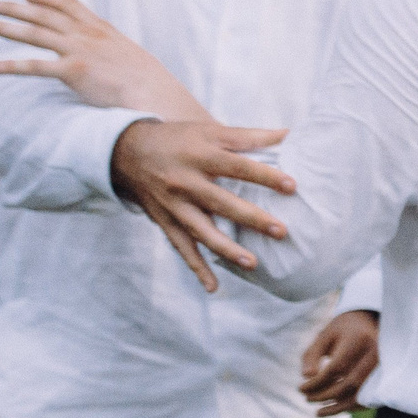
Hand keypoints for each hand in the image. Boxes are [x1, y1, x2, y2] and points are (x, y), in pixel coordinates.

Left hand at [0, 0, 207, 120]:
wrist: (155, 92)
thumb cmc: (147, 81)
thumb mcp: (131, 56)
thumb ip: (113, 51)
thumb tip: (110, 59)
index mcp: (101, 29)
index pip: (69, 5)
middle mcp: (86, 34)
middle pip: (43, 15)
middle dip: (15, 8)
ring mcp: (78, 50)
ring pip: (33, 34)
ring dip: (4, 27)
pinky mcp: (72, 71)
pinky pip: (34, 66)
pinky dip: (8, 66)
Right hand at [109, 119, 295, 294]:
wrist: (124, 151)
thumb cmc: (177, 139)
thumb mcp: (208, 130)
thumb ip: (248, 135)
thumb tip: (287, 134)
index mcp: (200, 155)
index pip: (237, 166)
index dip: (264, 176)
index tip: (292, 186)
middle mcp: (186, 182)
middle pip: (221, 202)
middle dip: (251, 218)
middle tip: (281, 231)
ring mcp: (174, 205)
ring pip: (201, 231)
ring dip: (226, 249)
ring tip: (252, 263)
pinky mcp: (165, 221)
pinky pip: (182, 247)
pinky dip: (196, 267)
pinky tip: (213, 286)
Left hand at [300, 309, 379, 416]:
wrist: (369, 323)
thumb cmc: (341, 331)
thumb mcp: (324, 336)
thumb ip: (312, 355)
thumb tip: (307, 377)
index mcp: (359, 339)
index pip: (336, 368)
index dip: (316, 382)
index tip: (300, 388)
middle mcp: (376, 353)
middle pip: (349, 383)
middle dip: (325, 395)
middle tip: (307, 398)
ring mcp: (383, 367)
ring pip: (360, 394)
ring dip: (337, 407)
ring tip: (318, 412)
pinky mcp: (384, 378)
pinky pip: (367, 398)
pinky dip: (348, 407)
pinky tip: (331, 410)